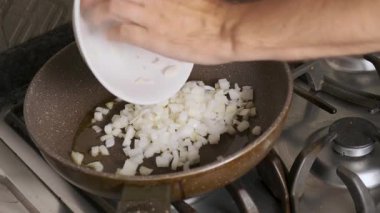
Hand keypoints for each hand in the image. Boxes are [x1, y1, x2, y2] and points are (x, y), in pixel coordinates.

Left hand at [82, 0, 239, 63]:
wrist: (225, 29)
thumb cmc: (214, 9)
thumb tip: (158, 3)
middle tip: (87, 1)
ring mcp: (148, 14)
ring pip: (111, 8)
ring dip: (96, 11)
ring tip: (90, 15)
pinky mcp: (150, 36)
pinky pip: (122, 32)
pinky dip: (113, 32)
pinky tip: (110, 35)